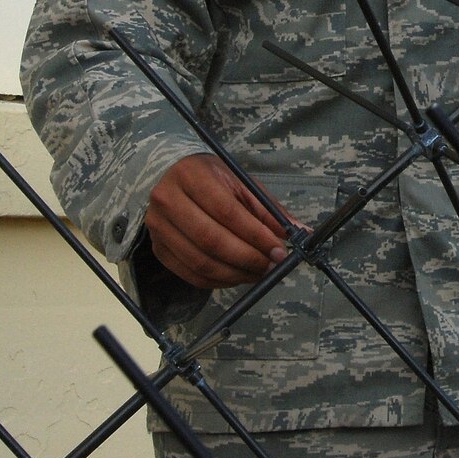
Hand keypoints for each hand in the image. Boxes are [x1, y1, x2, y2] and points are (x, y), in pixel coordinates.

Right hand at [145, 154, 290, 288]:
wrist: (173, 177)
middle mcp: (168, 201)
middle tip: (271, 265)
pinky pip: (189, 274)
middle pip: (211, 240)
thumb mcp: (242, 184)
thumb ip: (269, 209)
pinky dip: (218, 281)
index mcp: (191, 176)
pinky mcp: (158, 249)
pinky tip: (238, 276)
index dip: (255, 235)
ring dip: (235, 274)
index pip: (227, 212)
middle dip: (247, 258)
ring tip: (258, 273)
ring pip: (199, 261)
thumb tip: (300, 233)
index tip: (278, 249)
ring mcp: (159, 227)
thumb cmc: (213, 179)